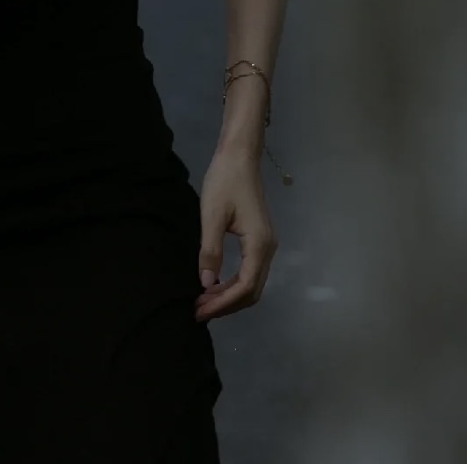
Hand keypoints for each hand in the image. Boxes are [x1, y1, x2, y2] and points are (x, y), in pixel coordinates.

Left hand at [195, 148, 277, 321]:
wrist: (239, 155)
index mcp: (259, 245)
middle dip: (226, 305)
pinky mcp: (260, 239)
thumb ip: (210, 250)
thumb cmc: (225, 181)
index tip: (199, 311)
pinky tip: (215, 285)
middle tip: (198, 311)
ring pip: (252, 283)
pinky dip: (233, 284)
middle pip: (251, 291)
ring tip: (203, 301)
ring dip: (229, 296)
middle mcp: (268, 249)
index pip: (244, 287)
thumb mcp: (212, 215)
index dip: (222, 304)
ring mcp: (266, 244)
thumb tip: (206, 285)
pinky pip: (250, 271)